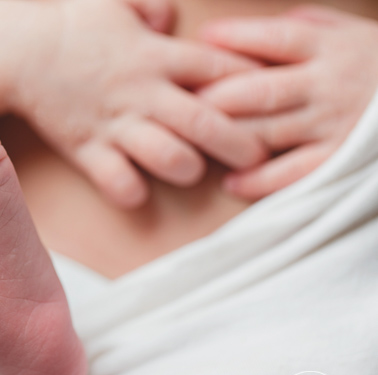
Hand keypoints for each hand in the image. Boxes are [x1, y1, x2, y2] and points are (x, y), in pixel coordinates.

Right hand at [6, 0, 267, 207]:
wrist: (19, 51)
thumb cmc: (72, 24)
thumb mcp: (117, 0)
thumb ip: (154, 6)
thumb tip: (172, 21)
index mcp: (157, 55)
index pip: (221, 69)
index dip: (252, 84)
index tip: (269, 98)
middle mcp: (143, 92)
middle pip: (207, 122)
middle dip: (241, 144)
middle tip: (259, 157)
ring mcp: (115, 124)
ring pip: (170, 158)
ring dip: (189, 169)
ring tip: (192, 169)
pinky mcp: (87, 150)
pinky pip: (118, 183)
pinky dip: (133, 193)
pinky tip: (138, 189)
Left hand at [198, 5, 377, 199]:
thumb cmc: (377, 64)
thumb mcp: (351, 32)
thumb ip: (305, 27)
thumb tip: (245, 33)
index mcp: (329, 47)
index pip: (275, 38)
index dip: (234, 39)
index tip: (200, 42)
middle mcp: (328, 84)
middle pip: (259, 90)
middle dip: (216, 97)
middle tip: (181, 104)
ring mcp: (333, 123)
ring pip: (268, 131)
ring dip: (227, 138)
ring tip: (194, 143)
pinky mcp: (339, 159)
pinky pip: (293, 172)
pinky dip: (260, 180)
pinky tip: (232, 182)